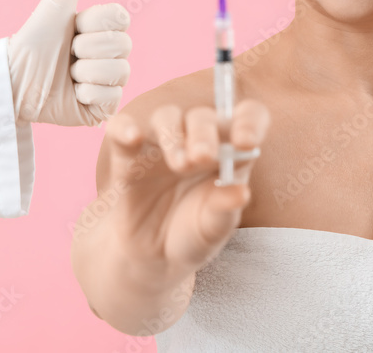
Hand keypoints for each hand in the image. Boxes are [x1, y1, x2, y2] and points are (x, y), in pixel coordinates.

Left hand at [7, 0, 131, 124]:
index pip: (121, 19)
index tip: (72, 28)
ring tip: (67, 76)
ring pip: (118, 71)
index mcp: (107, 31)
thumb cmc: (34, 41)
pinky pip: (112, 97)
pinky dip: (87, 95)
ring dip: (84, 73)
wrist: (13, 82)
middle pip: (122, 45)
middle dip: (86, 49)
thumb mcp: (58, 3)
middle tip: (66, 55)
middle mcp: (113, 56)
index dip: (93, 23)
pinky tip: (73, 94)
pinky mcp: (105, 109)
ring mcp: (111, 82)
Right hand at [100, 101, 268, 282]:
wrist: (152, 257)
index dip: (250, 121)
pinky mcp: (128, 153)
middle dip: (205, 134)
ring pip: (167, 117)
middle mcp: (197, 138)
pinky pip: (122, 128)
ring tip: (179, 165)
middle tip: (203, 158)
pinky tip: (133, 136)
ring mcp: (162, 143)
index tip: (245, 141)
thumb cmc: (193, 233)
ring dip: (174, 135)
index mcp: (229, 150)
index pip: (248, 117)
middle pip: (203, 116)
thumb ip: (225, 209)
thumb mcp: (212, 228)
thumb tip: (241, 192)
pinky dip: (126, 128)